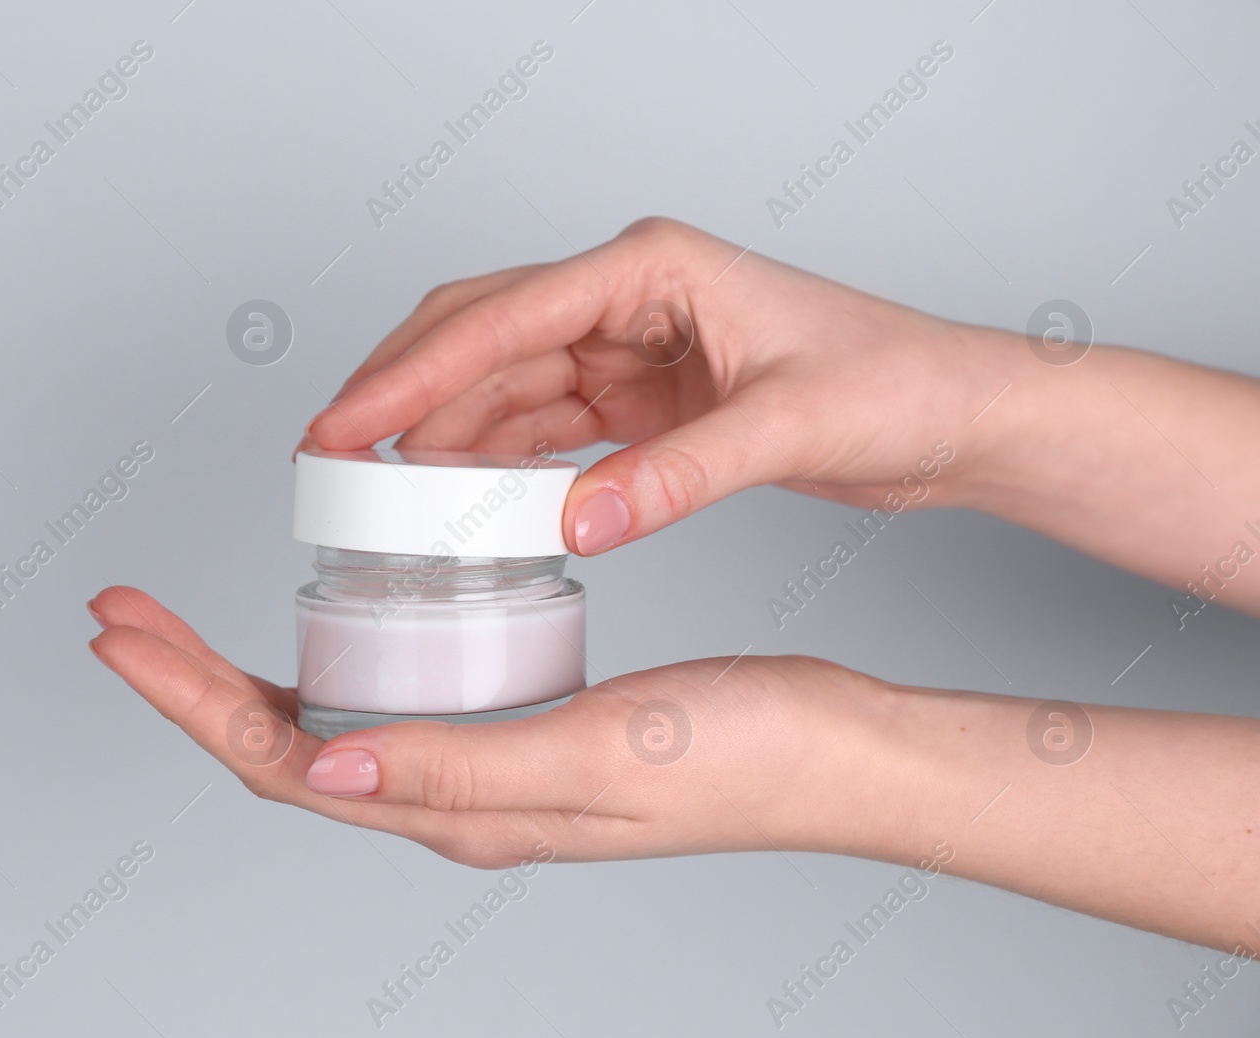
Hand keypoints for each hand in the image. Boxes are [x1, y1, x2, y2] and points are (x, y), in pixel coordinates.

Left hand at [86, 585, 887, 866]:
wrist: (833, 752)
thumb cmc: (740, 759)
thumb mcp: (592, 756)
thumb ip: (458, 770)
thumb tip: (326, 767)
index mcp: (459, 811)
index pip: (279, 761)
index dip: (188, 699)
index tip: (122, 633)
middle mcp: (455, 799)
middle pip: (281, 745)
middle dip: (189, 680)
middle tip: (125, 612)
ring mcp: (484, 766)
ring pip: (327, 725)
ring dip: (244, 675)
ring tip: (191, 621)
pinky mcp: (518, 731)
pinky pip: (393, 703)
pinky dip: (332, 659)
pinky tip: (331, 621)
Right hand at [302, 217, 1012, 552]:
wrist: (953, 412)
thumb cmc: (895, 383)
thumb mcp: (788, 426)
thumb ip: (676, 478)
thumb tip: (577, 528)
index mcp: (651, 267)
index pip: (505, 314)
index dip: (412, 371)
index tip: (345, 422)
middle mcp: (627, 296)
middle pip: (477, 335)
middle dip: (397, 392)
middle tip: (328, 454)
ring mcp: (628, 346)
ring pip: (498, 383)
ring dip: (436, 431)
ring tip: (373, 487)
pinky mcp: (638, 398)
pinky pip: (540, 424)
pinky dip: (493, 458)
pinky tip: (454, 494)